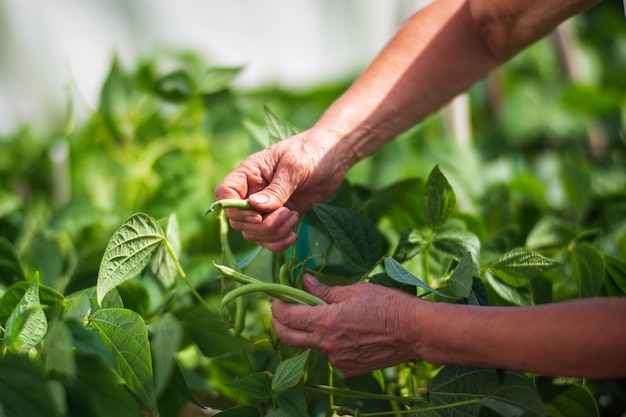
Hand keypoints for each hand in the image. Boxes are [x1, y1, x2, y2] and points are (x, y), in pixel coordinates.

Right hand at [214, 128, 350, 251]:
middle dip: (261, 225)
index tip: (257, 214)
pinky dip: (278, 243)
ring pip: (253, 233)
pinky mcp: (280, 217)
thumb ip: (276, 188)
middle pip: (239, 220)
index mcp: (249, 173)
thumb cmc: (311, 152)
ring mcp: (266, 207)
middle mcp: (253, 192)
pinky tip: (293, 236)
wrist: (333, 157)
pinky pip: (269, 239)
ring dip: (273, 233)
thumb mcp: (294, 167)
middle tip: (287, 213)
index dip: (234, 209)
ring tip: (294, 217)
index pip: (224, 194)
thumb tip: (255, 206)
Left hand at [271, 275, 422, 376]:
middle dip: (279, 324)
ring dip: (311, 332)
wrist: (415, 332)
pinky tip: (347, 332)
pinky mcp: (349, 369)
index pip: (288, 316)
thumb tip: (304, 282)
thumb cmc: (388, 305)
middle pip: (289, 337)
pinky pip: (332, 355)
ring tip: (325, 317)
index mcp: (327, 322)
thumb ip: (325, 290)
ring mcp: (338, 360)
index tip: (277, 299)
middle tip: (280, 311)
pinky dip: (332, 343)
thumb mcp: (355, 290)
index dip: (277, 307)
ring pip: (313, 345)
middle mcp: (328, 345)